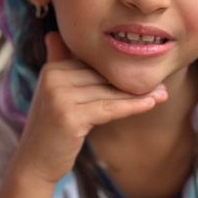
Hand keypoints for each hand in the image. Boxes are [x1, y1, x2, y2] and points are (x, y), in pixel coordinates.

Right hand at [15, 32, 166, 183]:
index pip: (94, 66)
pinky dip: (131, 106)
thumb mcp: (54, 94)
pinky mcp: (69, 116)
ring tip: (163, 95)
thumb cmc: (51, 130)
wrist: (34, 163)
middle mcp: (53, 77)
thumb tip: (53, 33)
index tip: (148, 74)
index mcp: (52, 69)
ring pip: (108, 93)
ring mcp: (59, 96)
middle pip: (103, 78)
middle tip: (162, 86)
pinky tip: (151, 104)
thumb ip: (58, 63)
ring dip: (138, 95)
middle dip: (132, 84)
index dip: (120, 72)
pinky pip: (109, 108)